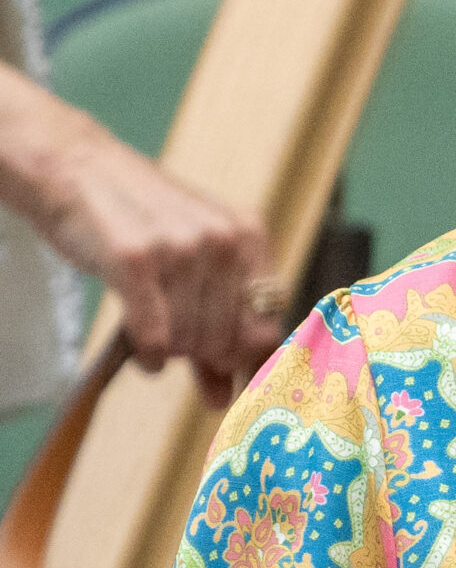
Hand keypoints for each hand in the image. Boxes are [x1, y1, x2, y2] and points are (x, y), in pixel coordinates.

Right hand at [33, 113, 280, 406]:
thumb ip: (215, 325)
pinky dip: (151, 356)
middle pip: (227, 341)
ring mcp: (180, 248)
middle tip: (177, 346)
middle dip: (202, 356)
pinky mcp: (135, 260)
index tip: (232, 379)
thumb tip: (226, 398)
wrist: (75, 169)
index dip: (250, 362)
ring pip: (191, 342)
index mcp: (247, 235)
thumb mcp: (190, 260)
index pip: (267, 325)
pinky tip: (146, 356)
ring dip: (171, 353)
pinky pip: (155, 337)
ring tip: (154, 338)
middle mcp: (221, 239)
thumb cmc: (137, 219)